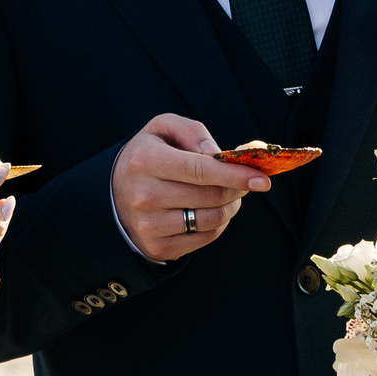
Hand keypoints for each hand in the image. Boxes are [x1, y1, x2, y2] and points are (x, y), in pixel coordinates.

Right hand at [111, 114, 269, 262]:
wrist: (114, 192)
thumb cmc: (148, 154)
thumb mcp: (162, 129)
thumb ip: (192, 132)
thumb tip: (217, 154)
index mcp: (145, 160)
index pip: (200, 170)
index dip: (235, 174)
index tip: (262, 179)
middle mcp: (144, 195)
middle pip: (211, 196)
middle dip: (237, 189)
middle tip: (245, 182)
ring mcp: (148, 225)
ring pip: (212, 219)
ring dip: (230, 207)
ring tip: (228, 195)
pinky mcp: (156, 246)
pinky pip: (205, 238)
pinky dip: (218, 224)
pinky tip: (212, 211)